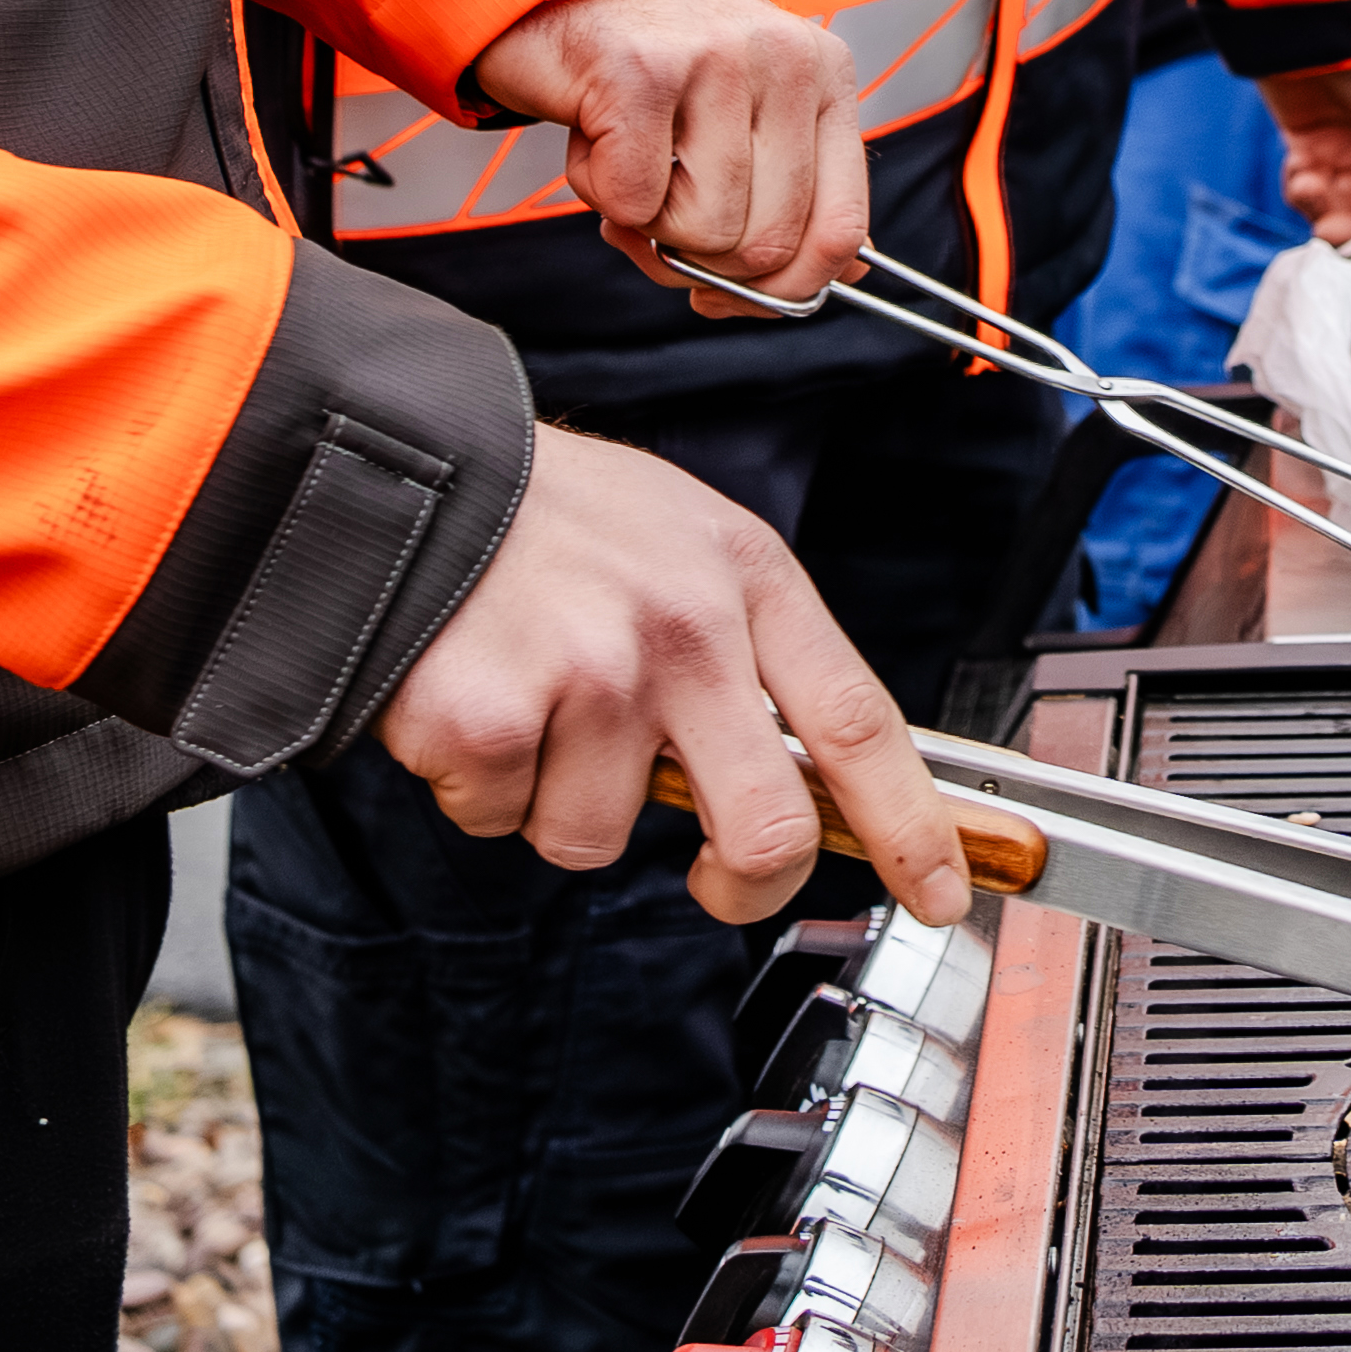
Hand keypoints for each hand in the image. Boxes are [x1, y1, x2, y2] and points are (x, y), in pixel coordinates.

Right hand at [375, 429, 973, 919]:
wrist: (407, 461)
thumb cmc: (550, 514)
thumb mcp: (685, 537)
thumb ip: (746, 645)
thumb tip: (802, 777)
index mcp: (747, 578)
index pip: (859, 722)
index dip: (911, 825)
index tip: (943, 890)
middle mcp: (686, 627)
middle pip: (766, 829)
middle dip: (744, 883)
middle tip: (714, 877)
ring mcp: (592, 675)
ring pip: (598, 839)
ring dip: (556, 799)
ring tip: (531, 699)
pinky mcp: (495, 717)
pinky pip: (499, 819)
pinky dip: (476, 782)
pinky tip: (469, 695)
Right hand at [474, 0, 868, 313]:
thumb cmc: (652, 73)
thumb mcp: (743, 124)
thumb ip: (793, 198)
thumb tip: (839, 279)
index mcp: (825, 78)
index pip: (841, 228)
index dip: (786, 289)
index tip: (734, 295)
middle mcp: (787, 61)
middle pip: (767, 245)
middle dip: (700, 255)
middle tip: (660, 201)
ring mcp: (719, 60)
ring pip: (704, 231)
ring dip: (647, 218)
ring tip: (631, 152)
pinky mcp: (643, 72)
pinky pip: (634, 204)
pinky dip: (601, 193)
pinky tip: (598, 136)